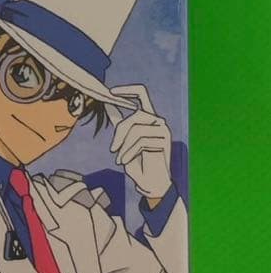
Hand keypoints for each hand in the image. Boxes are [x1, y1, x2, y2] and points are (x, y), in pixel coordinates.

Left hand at [108, 85, 171, 203]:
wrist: (149, 182)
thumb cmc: (136, 161)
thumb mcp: (123, 140)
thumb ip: (119, 122)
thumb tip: (107, 103)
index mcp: (148, 117)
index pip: (141, 93)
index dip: (126, 90)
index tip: (110, 92)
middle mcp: (157, 120)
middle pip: (135, 114)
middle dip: (120, 131)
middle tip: (112, 148)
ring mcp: (163, 130)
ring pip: (137, 129)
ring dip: (124, 145)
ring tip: (119, 158)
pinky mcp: (165, 141)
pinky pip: (142, 141)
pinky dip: (130, 152)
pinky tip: (125, 161)